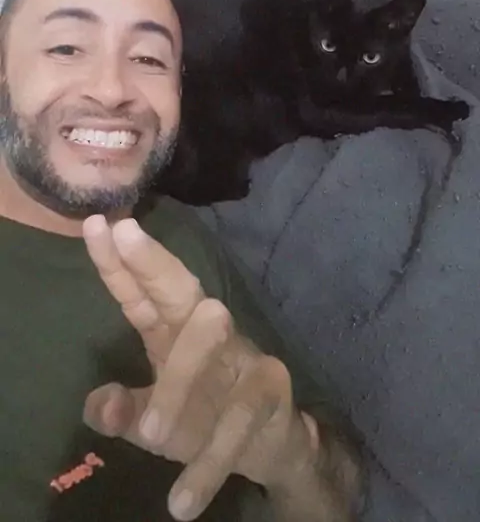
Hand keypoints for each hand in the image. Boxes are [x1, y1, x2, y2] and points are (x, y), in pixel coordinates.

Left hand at [82, 216, 316, 520]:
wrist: (276, 446)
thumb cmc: (206, 417)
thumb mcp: (156, 416)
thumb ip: (125, 409)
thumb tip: (97, 404)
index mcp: (174, 333)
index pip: (142, 293)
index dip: (118, 261)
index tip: (97, 224)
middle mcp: (209, 332)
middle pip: (182, 289)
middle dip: (154, 261)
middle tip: (124, 235)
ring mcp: (243, 355)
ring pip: (208, 345)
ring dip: (177, 388)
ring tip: (148, 433)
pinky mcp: (270, 391)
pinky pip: (238, 421)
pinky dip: (208, 464)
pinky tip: (181, 502)